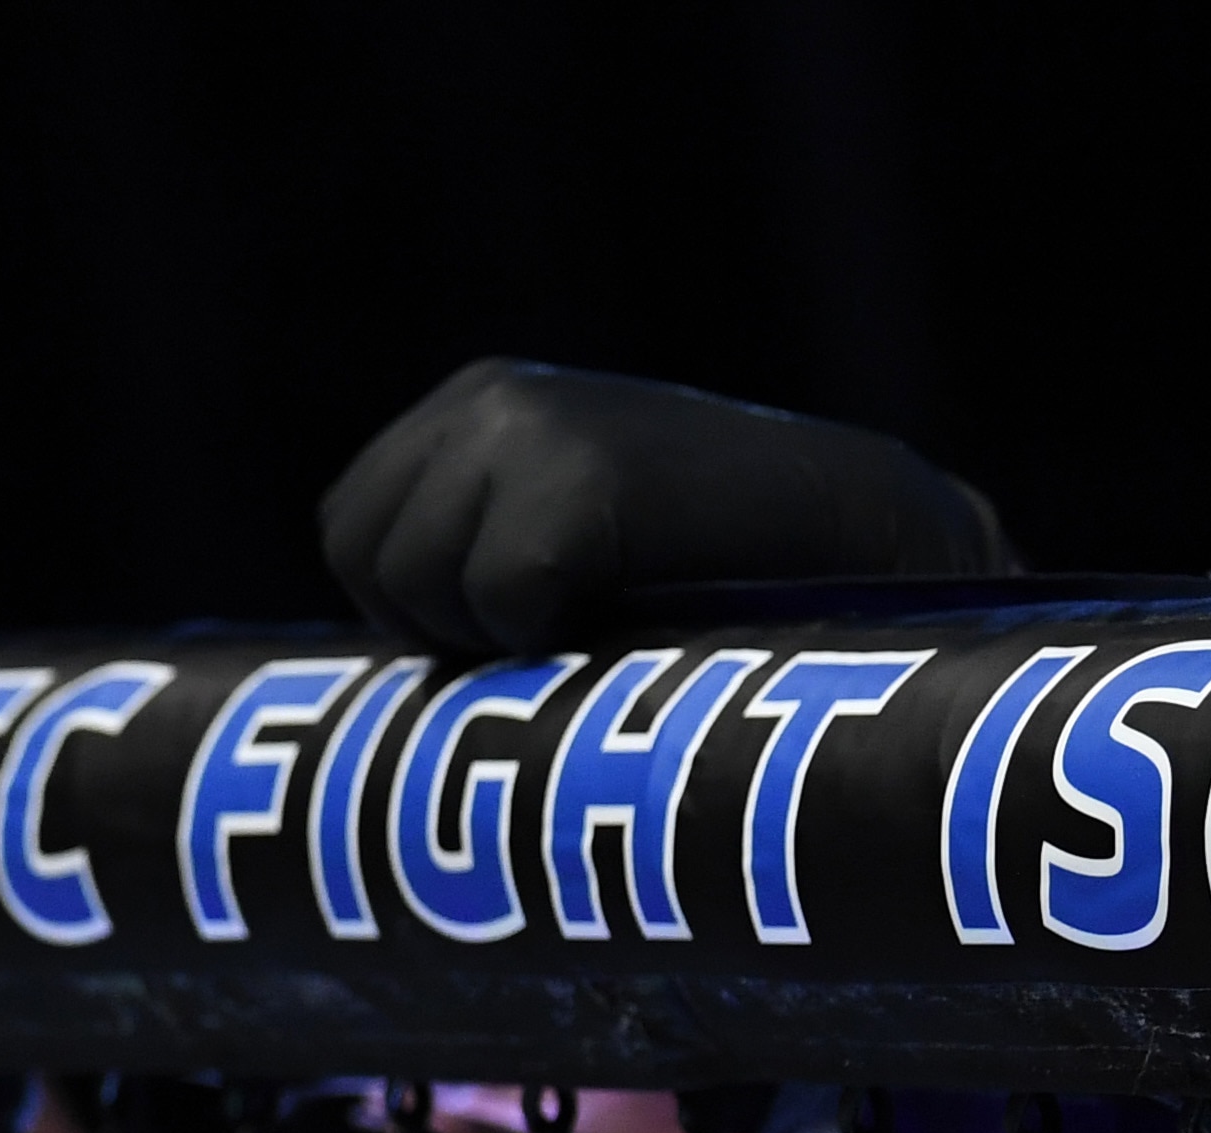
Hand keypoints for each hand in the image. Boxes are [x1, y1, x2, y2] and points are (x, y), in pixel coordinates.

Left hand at [319, 356, 1014, 655]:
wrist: (865, 543)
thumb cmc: (708, 573)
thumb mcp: (561, 535)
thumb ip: (462, 550)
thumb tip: (345, 656)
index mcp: (473, 404)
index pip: (349, 530)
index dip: (416, 606)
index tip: (521, 614)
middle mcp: (488, 398)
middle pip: (362, 560)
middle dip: (439, 623)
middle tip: (563, 618)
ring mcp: (528, 428)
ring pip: (415, 588)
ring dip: (497, 635)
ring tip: (600, 604)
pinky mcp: (576, 476)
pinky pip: (498, 605)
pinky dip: (556, 635)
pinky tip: (633, 601)